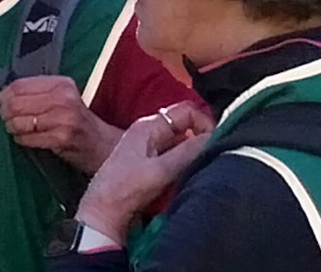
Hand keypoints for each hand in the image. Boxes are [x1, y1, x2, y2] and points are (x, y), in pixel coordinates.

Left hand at [5, 74, 121, 169]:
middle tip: (7, 119)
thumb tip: (3, 94)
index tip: (2, 103)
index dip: (5, 95)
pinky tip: (26, 139)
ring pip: (19, 122)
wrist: (104, 145)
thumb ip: (38, 92)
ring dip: (13, 128)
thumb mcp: (62, 98)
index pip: (19, 85)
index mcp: (61, 84)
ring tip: (17, 130)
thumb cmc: (77, 121)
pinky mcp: (61, 138)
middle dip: (6, 113)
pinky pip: (28, 138)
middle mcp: (63, 98)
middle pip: (16, 103)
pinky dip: (22, 140)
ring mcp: (63, 118)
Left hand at [72, 106, 212, 238]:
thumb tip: (216, 137)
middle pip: (186, 126)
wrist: (104, 210)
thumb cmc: (126, 188)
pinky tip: (189, 177)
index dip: (206, 123)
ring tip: (201, 169)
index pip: (187, 111)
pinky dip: (185, 163)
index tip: (216, 144)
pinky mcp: (149, 163)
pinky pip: (175, 156)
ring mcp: (149, 147)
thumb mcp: (162, 169)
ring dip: (194, 153)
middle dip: (202, 139)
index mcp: (149, 126)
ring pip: (182, 142)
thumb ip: (189, 151)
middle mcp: (149, 132)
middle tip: (212, 158)